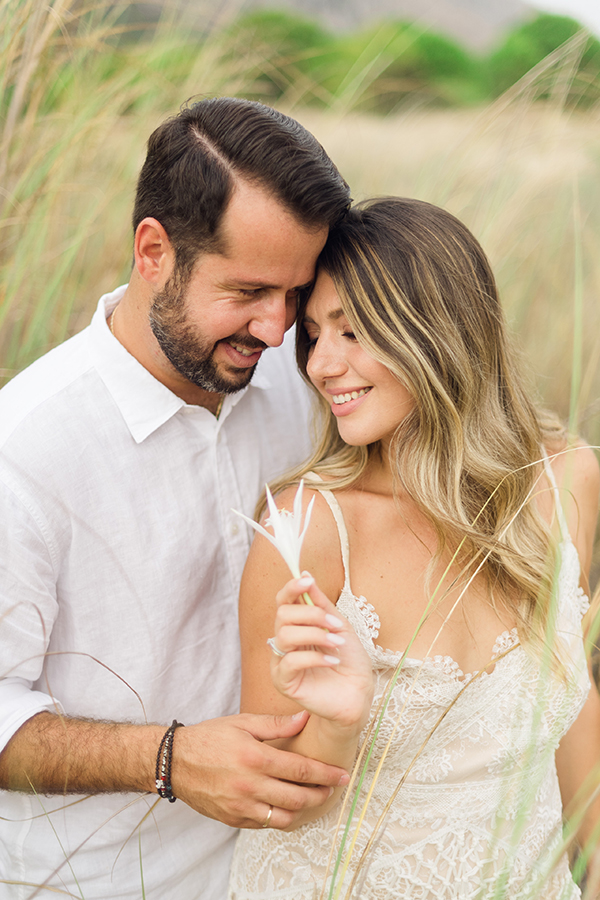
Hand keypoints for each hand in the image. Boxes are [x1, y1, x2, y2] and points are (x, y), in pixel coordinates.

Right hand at [170, 710, 348, 828]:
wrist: (174, 762)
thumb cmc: (209, 738)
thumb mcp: (242, 722)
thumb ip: (276, 724)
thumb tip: (305, 719)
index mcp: (255, 758)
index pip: (301, 770)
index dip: (326, 774)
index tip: (343, 775)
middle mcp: (250, 785)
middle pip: (298, 797)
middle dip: (321, 794)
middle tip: (333, 787)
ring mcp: (241, 806)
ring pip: (284, 817)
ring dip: (304, 810)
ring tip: (313, 798)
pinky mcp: (233, 819)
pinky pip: (265, 824)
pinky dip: (281, 818)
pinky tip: (287, 806)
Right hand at [270, 573, 373, 731]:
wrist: (359, 694)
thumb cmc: (350, 661)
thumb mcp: (339, 625)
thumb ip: (321, 603)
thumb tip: (305, 574)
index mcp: (297, 625)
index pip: (283, 601)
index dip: (291, 588)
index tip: (307, 581)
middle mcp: (285, 641)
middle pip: (282, 614)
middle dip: (311, 614)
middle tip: (335, 624)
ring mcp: (281, 661)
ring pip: (285, 635)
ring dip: (316, 635)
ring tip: (337, 643)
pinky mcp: (283, 681)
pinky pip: (290, 661)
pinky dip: (315, 657)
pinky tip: (332, 660)